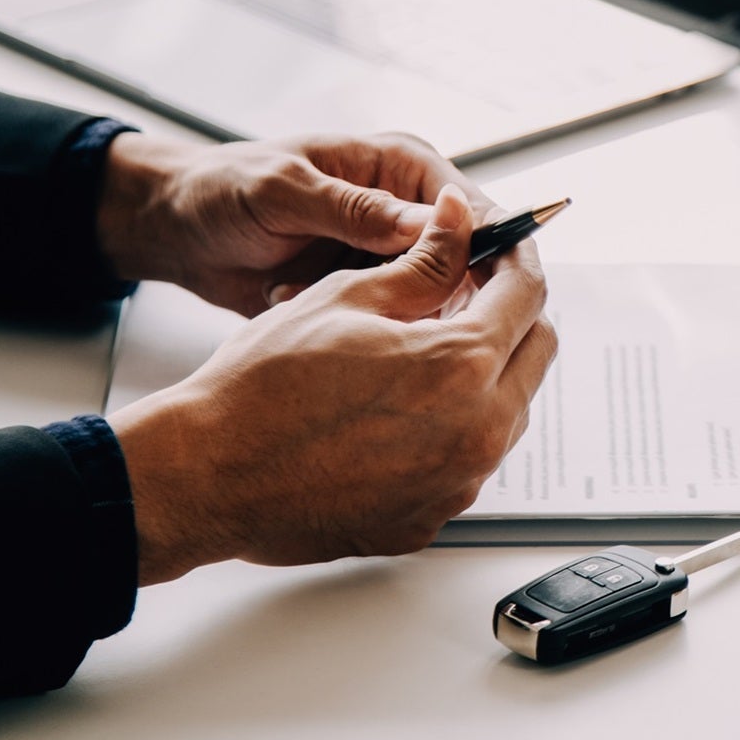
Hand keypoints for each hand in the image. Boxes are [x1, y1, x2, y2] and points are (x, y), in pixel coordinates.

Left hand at [97, 131, 489, 316]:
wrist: (175, 231)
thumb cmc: (222, 190)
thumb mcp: (284, 191)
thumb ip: (355, 208)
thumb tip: (428, 225)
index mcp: (401, 167)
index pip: (470, 207)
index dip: (482, 248)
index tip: (464, 285)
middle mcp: (405, 211)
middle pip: (461, 262)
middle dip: (423, 289)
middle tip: (380, 305)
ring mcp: (386, 256)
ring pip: (425, 298)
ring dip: (377, 307)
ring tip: (309, 291)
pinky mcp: (365, 293)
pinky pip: (385, 321)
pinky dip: (347, 323)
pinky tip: (293, 301)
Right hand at [109, 185, 555, 582]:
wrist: (204, 476)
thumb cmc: (260, 386)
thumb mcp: (348, 297)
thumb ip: (425, 259)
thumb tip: (460, 219)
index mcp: (461, 366)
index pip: (529, 295)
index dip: (517, 257)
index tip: (502, 247)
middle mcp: (476, 432)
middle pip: (535, 354)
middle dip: (513, 314)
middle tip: (468, 293)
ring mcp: (456, 484)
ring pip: (508, 412)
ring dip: (487, 374)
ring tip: (426, 351)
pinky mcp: (429, 520)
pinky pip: (467, 462)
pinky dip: (452, 429)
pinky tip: (400, 412)